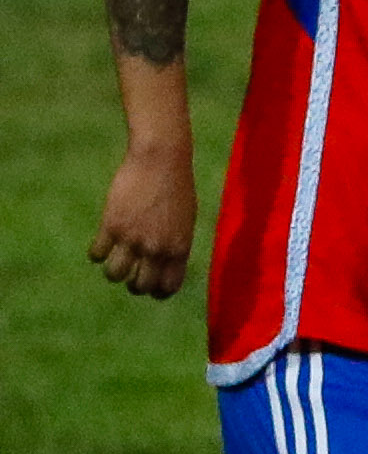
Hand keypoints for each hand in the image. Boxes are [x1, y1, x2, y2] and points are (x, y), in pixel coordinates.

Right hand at [90, 139, 191, 297]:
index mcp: (179, 249)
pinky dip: (97, 254)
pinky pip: (97, 254)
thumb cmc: (176, 188)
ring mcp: (133, 238)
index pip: (167, 287)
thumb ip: (174, 245)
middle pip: (139, 286)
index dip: (157, 291)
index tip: (149, 287)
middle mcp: (157, 248)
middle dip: (133, 284)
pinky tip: (101, 245)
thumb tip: (162, 265)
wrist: (161, 161)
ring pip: (114, 275)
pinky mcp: (112, 225)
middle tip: (129, 273)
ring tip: (114, 260)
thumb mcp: (185, 221)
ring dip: (113, 272)